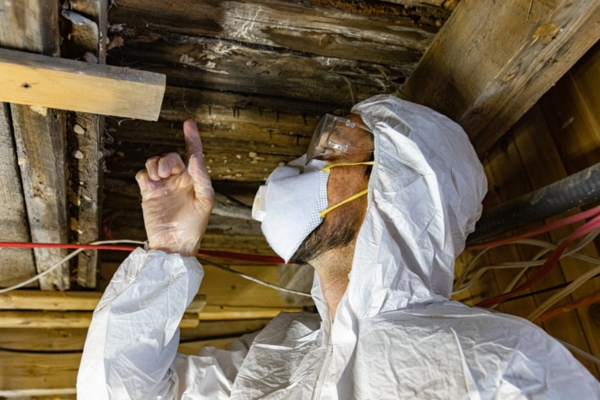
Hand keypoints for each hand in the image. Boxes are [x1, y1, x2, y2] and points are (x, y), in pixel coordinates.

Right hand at [135, 120, 214, 255]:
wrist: (174, 244)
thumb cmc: (194, 226)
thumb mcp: (206, 202)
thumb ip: (202, 178)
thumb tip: (195, 158)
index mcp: (194, 180)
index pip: (194, 154)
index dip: (192, 138)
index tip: (188, 124)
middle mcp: (179, 180)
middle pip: (171, 157)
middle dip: (168, 160)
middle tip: (167, 173)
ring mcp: (163, 186)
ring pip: (155, 162)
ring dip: (156, 165)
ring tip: (159, 178)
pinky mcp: (149, 193)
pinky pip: (143, 175)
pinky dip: (145, 174)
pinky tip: (150, 184)